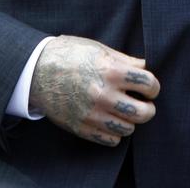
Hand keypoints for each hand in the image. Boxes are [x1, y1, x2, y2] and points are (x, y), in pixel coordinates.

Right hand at [29, 35, 159, 146]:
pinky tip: (110, 120)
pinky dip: (115, 132)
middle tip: (143, 102)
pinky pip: (111, 140)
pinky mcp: (81, 127)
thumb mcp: (99, 49)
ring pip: (128, 129)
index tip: (148, 87)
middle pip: (144, 113)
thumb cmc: (70, 54)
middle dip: (148, 107)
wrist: (37, 70)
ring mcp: (92, 114)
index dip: (153, 86)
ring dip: (130, 120)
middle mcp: (103, 95)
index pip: (149, 84)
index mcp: (110, 71)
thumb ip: (125, 61)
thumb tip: (146, 67)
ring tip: (124, 110)